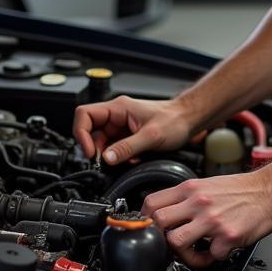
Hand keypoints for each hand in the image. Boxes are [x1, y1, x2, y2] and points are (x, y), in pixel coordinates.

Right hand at [73, 95, 192, 164]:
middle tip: (104, 162)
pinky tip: (130, 160)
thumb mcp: (151, 136)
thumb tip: (106, 158)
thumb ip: (127, 147)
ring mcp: (121, 125)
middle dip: (95, 149)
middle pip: (90, 131)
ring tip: (122, 161)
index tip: (90, 152)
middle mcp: (116, 115)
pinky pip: (113, 148)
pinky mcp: (127, 136)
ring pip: (101, 142)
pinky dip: (118, 157)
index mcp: (118, 108)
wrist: (189, 120)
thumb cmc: (174, 120)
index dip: (82, 134)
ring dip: (108, 155)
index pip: (85, 115)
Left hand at [142, 169, 271, 267]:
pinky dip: (212, 257)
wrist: (270, 191)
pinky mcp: (227, 237)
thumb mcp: (206, 183)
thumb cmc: (240, 189)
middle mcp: (198, 202)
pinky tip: (217, 249)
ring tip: (193, 251)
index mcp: (191, 188)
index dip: (143, 217)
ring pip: (176, 243)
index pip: (152, 201)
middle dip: (159, 236)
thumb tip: (167, 211)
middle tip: (168, 242)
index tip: (147, 226)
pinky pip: (209, 256)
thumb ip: (185, 197)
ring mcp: (212, 220)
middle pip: (158, 222)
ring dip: (182, 253)